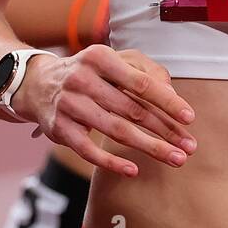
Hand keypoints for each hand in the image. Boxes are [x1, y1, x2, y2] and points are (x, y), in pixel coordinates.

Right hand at [12, 46, 196, 176]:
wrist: (38, 84)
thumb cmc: (90, 72)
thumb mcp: (115, 60)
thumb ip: (146, 70)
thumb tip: (171, 93)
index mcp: (100, 58)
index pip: (141, 83)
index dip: (167, 101)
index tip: (189, 118)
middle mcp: (82, 79)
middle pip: (132, 110)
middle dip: (165, 130)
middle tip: (189, 146)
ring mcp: (69, 104)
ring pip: (116, 130)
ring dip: (149, 147)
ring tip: (174, 158)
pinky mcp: (60, 129)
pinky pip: (88, 150)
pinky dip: (111, 162)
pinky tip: (133, 169)